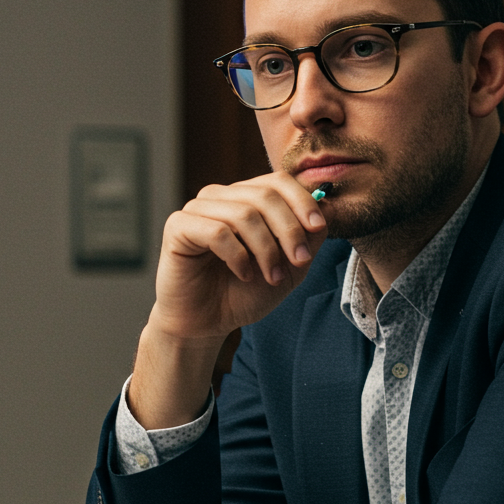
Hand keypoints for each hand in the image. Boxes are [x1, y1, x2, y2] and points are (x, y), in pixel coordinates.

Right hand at [154, 172, 327, 340]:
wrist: (207, 323)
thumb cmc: (244, 293)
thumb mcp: (289, 267)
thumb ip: (307, 238)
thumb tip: (325, 204)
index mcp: (246, 198)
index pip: (278, 181)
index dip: (302, 201)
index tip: (318, 228)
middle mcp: (221, 197)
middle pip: (265, 195)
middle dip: (289, 230)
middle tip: (299, 262)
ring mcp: (198, 208)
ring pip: (244, 214)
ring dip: (266, 250)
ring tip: (272, 276)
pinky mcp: (178, 226)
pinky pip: (217, 232)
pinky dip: (238, 256)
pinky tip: (243, 274)